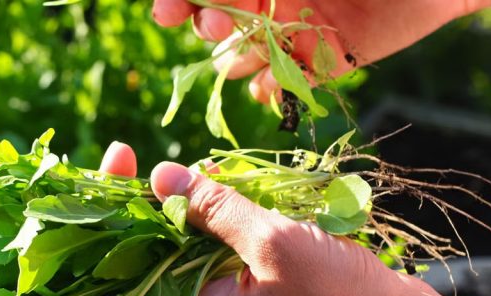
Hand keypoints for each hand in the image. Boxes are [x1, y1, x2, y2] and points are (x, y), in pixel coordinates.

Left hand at [99, 141, 442, 295]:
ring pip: (195, 245)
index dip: (116, 205)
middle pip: (157, 249)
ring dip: (199, 205)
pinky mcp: (260, 294)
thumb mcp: (270, 243)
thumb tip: (162, 176)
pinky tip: (236, 185)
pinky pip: (230, 250)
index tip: (122, 157)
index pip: (127, 256)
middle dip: (158, 200)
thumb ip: (214, 209)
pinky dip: (231, 218)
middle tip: (159, 158)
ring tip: (206, 169)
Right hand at [152, 0, 473, 102]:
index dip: (180, 3)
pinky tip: (271, 89)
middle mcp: (273, 3)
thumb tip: (209, 6)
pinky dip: (272, 91)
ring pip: (245, 57)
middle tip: (217, 28)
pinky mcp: (325, 61)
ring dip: (239, 62)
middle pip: (217, 25)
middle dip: (209, 29)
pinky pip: (284, 85)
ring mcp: (296, 32)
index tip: (165, 13)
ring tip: (248, 58)